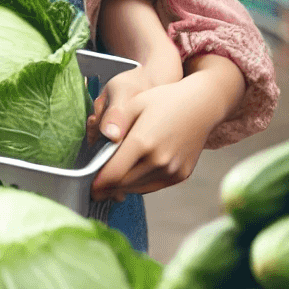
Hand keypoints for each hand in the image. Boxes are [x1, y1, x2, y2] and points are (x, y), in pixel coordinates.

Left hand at [89, 71, 223, 200]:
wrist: (201, 106)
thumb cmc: (163, 100)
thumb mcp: (135, 103)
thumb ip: (115, 121)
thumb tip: (102, 139)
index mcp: (143, 142)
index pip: (113, 173)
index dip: (97, 183)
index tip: (87, 186)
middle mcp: (159, 161)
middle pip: (124, 184)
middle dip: (106, 187)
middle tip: (93, 187)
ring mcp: (172, 171)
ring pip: (138, 188)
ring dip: (121, 188)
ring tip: (108, 183)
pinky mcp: (181, 176)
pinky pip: (153, 186)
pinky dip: (138, 184)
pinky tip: (130, 176)